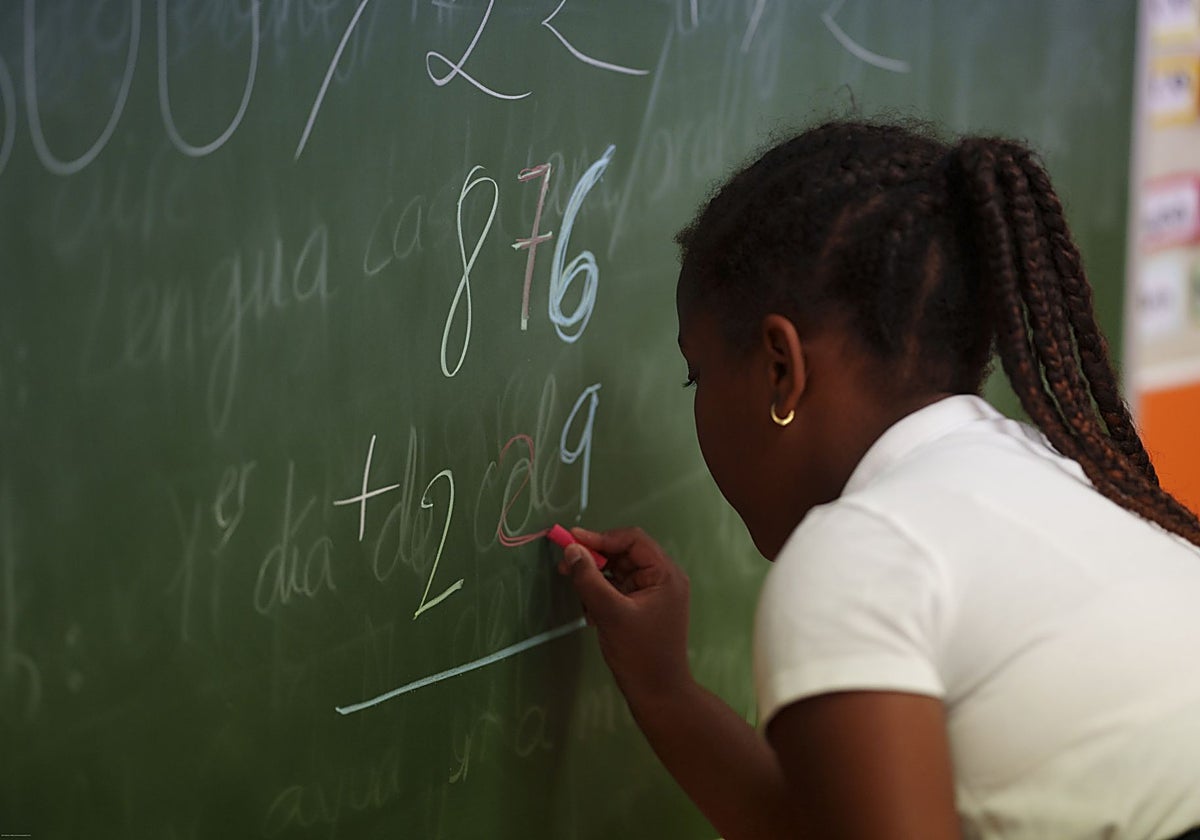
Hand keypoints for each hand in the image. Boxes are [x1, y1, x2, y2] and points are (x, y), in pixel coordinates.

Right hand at [557, 527, 691, 703]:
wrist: (658, 694)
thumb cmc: (640, 653)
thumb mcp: (611, 613)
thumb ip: (589, 579)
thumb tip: (571, 549)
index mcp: (665, 574)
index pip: (633, 541)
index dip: (601, 538)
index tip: (571, 540)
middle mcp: (662, 579)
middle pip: (624, 555)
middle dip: (595, 559)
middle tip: (565, 565)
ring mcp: (652, 594)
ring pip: (618, 573)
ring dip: (595, 580)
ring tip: (577, 593)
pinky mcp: (641, 609)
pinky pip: (617, 590)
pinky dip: (601, 595)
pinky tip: (590, 613)